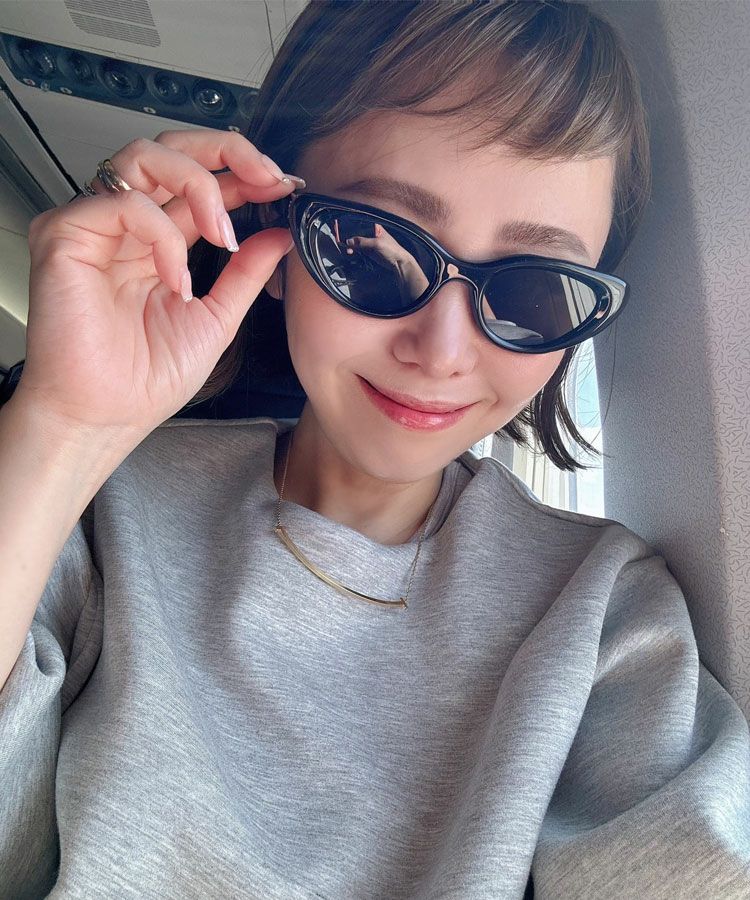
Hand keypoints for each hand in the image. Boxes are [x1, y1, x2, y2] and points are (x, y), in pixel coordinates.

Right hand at [17, 130, 297, 440]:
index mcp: (160, 242)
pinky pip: (123, 204)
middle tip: (267, 177)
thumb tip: (279, 233)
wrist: (105, 416)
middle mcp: (126, 225)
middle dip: (227, 152)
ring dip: (199, 186)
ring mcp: (94, 225)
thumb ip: (246, 274)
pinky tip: (177, 278)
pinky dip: (163, 236)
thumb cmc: (145, 378)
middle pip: (171, 149)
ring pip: (144, 156)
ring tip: (225, 235)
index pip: (200, 184)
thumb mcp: (215, 319)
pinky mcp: (65, 234)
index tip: (283, 184)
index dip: (243, 174)